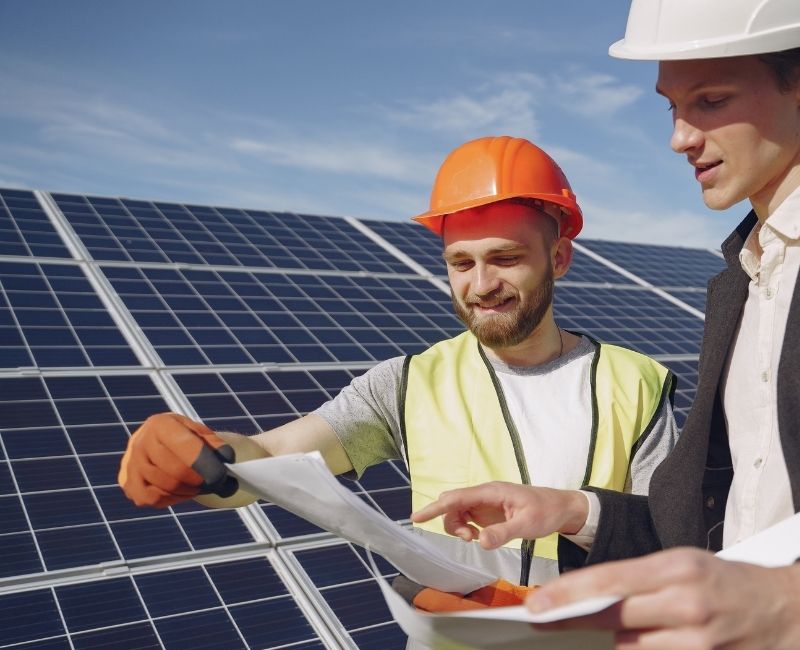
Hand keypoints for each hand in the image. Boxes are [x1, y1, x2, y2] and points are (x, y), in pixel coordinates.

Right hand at [118, 412, 236, 507]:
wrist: (158, 443)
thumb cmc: (186, 438)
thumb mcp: (202, 433)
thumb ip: (215, 444)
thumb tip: (227, 457)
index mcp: (160, 424)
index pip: (184, 446)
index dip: (205, 463)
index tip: (222, 476)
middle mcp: (140, 443)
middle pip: (175, 471)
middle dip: (201, 482)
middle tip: (218, 484)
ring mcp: (131, 465)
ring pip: (166, 487)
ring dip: (190, 491)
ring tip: (203, 486)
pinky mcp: (129, 484)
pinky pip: (153, 499)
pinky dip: (173, 498)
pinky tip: (184, 491)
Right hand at [410, 481, 588, 548]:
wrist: (562, 508)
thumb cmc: (546, 511)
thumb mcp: (527, 525)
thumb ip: (503, 533)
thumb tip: (480, 542)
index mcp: (491, 492)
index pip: (456, 497)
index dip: (435, 507)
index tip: (416, 518)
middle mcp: (484, 495)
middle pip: (452, 504)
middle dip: (449, 522)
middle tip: (467, 539)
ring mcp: (485, 503)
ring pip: (457, 512)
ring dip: (458, 528)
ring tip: (475, 540)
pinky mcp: (488, 512)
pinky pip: (467, 518)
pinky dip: (466, 529)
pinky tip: (480, 537)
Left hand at [526, 547, 799, 648]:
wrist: (785, 610)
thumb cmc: (724, 581)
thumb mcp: (681, 563)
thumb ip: (637, 579)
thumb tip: (588, 596)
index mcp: (678, 568)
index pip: (610, 581)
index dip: (568, 594)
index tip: (536, 604)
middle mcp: (688, 605)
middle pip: (614, 619)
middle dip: (574, 618)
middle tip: (540, 617)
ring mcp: (699, 642)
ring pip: (630, 648)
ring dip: (620, 639)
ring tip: (631, 623)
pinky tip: (652, 640)